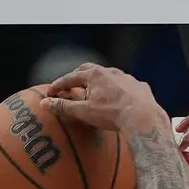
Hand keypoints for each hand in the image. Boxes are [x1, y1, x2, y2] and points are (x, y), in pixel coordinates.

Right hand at [42, 65, 167, 134]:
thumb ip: (64, 107)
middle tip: (71, 86)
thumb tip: (45, 103)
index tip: (51, 93)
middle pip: (89, 70)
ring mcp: (126, 77)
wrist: (142, 117)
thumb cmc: (112, 114)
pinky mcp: (139, 86)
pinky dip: (118, 90)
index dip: (59, 85)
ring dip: (99, 83)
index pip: (71, 77)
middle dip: (78, 77)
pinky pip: (126, 86)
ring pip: (109, 77)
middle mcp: (110, 71)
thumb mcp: (84, 112)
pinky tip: (118, 99)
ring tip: (95, 92)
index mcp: (94, 75)